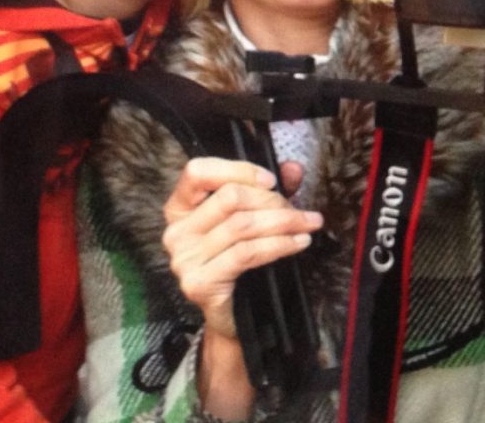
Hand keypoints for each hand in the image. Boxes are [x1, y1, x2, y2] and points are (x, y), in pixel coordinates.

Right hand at [162, 157, 321, 338]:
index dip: (237, 170)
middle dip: (272, 200)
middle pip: (228, 197)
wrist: (234, 317)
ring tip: (308, 224)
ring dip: (283, 222)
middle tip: (299, 211)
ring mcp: (184, 259)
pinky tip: (298, 243)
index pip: (197, 172)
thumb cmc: (239, 265)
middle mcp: (176, 232)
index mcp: (180, 209)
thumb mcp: (251, 219)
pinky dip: (279, 245)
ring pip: (242, 225)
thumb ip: (268, 191)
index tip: (271, 180)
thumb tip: (292, 168)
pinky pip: (246, 253)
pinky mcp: (200, 283)